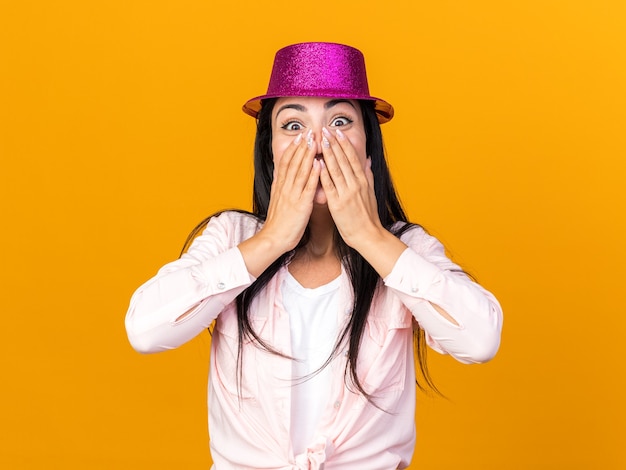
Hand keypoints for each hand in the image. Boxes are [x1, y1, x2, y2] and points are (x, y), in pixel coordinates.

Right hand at [258, 130, 320, 252]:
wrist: (274, 238)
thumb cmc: (279, 222)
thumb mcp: (277, 200)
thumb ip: (281, 186)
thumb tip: (281, 174)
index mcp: (280, 186)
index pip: (286, 162)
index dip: (294, 148)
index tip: (300, 136)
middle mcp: (285, 188)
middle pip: (293, 162)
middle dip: (301, 146)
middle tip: (309, 131)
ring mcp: (293, 195)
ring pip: (300, 171)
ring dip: (307, 155)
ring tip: (314, 141)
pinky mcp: (300, 205)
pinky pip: (307, 187)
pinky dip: (313, 174)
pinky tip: (318, 164)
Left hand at [318, 126, 383, 248]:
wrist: (367, 235)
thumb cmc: (368, 215)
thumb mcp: (371, 192)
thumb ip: (368, 174)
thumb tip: (368, 159)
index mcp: (363, 180)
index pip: (352, 157)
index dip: (344, 143)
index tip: (337, 131)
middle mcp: (355, 184)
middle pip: (343, 159)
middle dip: (334, 143)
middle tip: (325, 130)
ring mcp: (347, 193)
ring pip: (336, 169)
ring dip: (328, 153)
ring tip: (321, 140)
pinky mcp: (338, 204)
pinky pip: (329, 186)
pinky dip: (323, 174)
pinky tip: (317, 163)